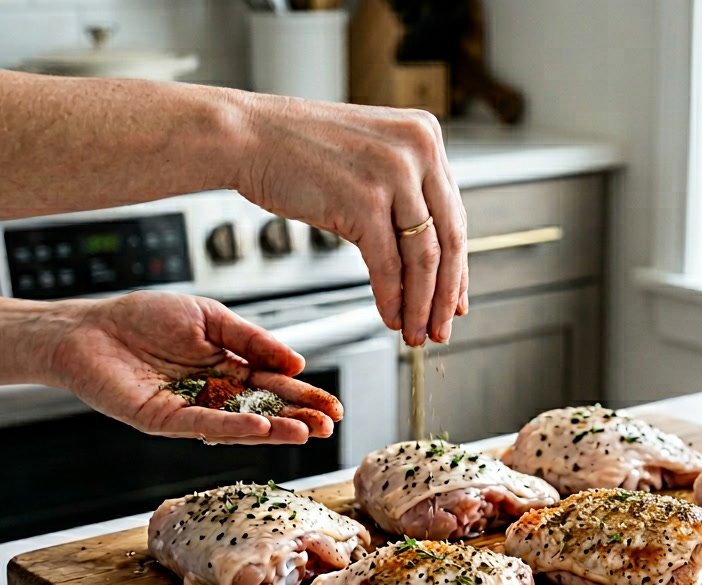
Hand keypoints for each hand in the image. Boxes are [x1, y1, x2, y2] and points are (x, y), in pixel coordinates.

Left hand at [48, 291, 342, 444]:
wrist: (88, 328)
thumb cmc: (142, 319)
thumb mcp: (209, 318)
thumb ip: (251, 340)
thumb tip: (295, 362)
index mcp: (227, 368)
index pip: (275, 385)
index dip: (304, 396)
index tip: (333, 407)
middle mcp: (213, 395)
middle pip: (264, 409)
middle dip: (298, 418)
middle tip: (329, 426)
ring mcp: (190, 410)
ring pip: (239, 424)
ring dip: (274, 430)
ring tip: (305, 433)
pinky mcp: (163, 420)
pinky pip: (203, 425)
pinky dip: (234, 427)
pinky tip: (261, 428)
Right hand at [237, 96, 467, 346]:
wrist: (245, 136)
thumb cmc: (297, 151)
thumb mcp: (369, 158)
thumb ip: (404, 192)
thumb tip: (428, 254)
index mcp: (425, 135)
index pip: (453, 215)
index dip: (456, 267)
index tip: (455, 300)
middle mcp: (418, 149)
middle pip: (447, 238)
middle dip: (444, 294)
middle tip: (442, 328)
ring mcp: (393, 174)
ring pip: (422, 257)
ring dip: (421, 304)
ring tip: (416, 332)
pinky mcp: (364, 201)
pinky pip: (387, 264)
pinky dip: (391, 298)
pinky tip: (390, 317)